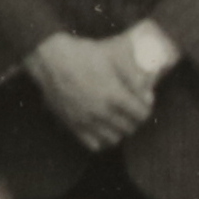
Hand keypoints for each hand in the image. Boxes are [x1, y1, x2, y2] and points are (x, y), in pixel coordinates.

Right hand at [24, 29, 156, 150]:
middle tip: (132, 111)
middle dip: (134, 119)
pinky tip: (102, 129)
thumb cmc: (82, 54)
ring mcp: (85, 120)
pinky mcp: (72, 124)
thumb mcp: (112, 58)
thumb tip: (149, 95)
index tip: (143, 103)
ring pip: (113, 139)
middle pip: (129, 127)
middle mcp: (101, 112)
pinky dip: (102, 140)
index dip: (146, 109)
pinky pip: (93, 144)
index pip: (141, 114)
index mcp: (114, 95)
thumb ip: (133, 76)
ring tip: (118, 120)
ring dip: (119, 131)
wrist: (50, 58)